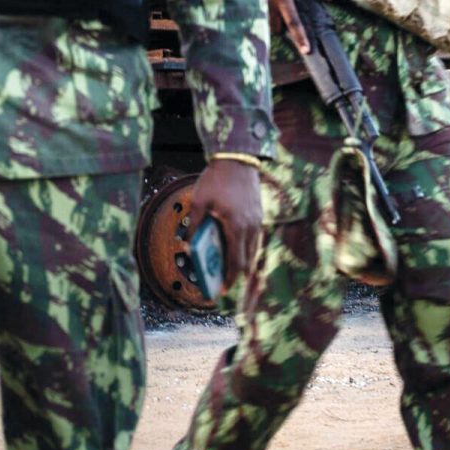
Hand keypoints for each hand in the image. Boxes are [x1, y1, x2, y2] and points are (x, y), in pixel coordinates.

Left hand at [189, 157, 262, 280]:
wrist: (238, 159)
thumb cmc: (217, 179)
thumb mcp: (199, 201)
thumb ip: (195, 224)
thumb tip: (190, 244)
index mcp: (236, 226)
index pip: (235, 261)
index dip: (229, 278)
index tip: (222, 290)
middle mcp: (251, 227)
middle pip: (247, 259)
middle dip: (236, 274)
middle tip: (224, 284)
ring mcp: (257, 220)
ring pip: (253, 249)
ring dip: (243, 262)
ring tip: (231, 270)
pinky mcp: (259, 213)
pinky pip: (255, 238)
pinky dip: (247, 248)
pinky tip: (238, 249)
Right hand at [261, 0, 330, 54]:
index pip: (293, 20)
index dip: (300, 36)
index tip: (305, 50)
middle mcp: (267, 0)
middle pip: (276, 26)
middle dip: (280, 28)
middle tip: (283, 21)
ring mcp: (255, 0)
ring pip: (264, 23)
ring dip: (269, 22)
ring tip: (271, 13)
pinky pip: (254, 16)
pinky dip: (259, 16)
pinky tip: (260, 12)